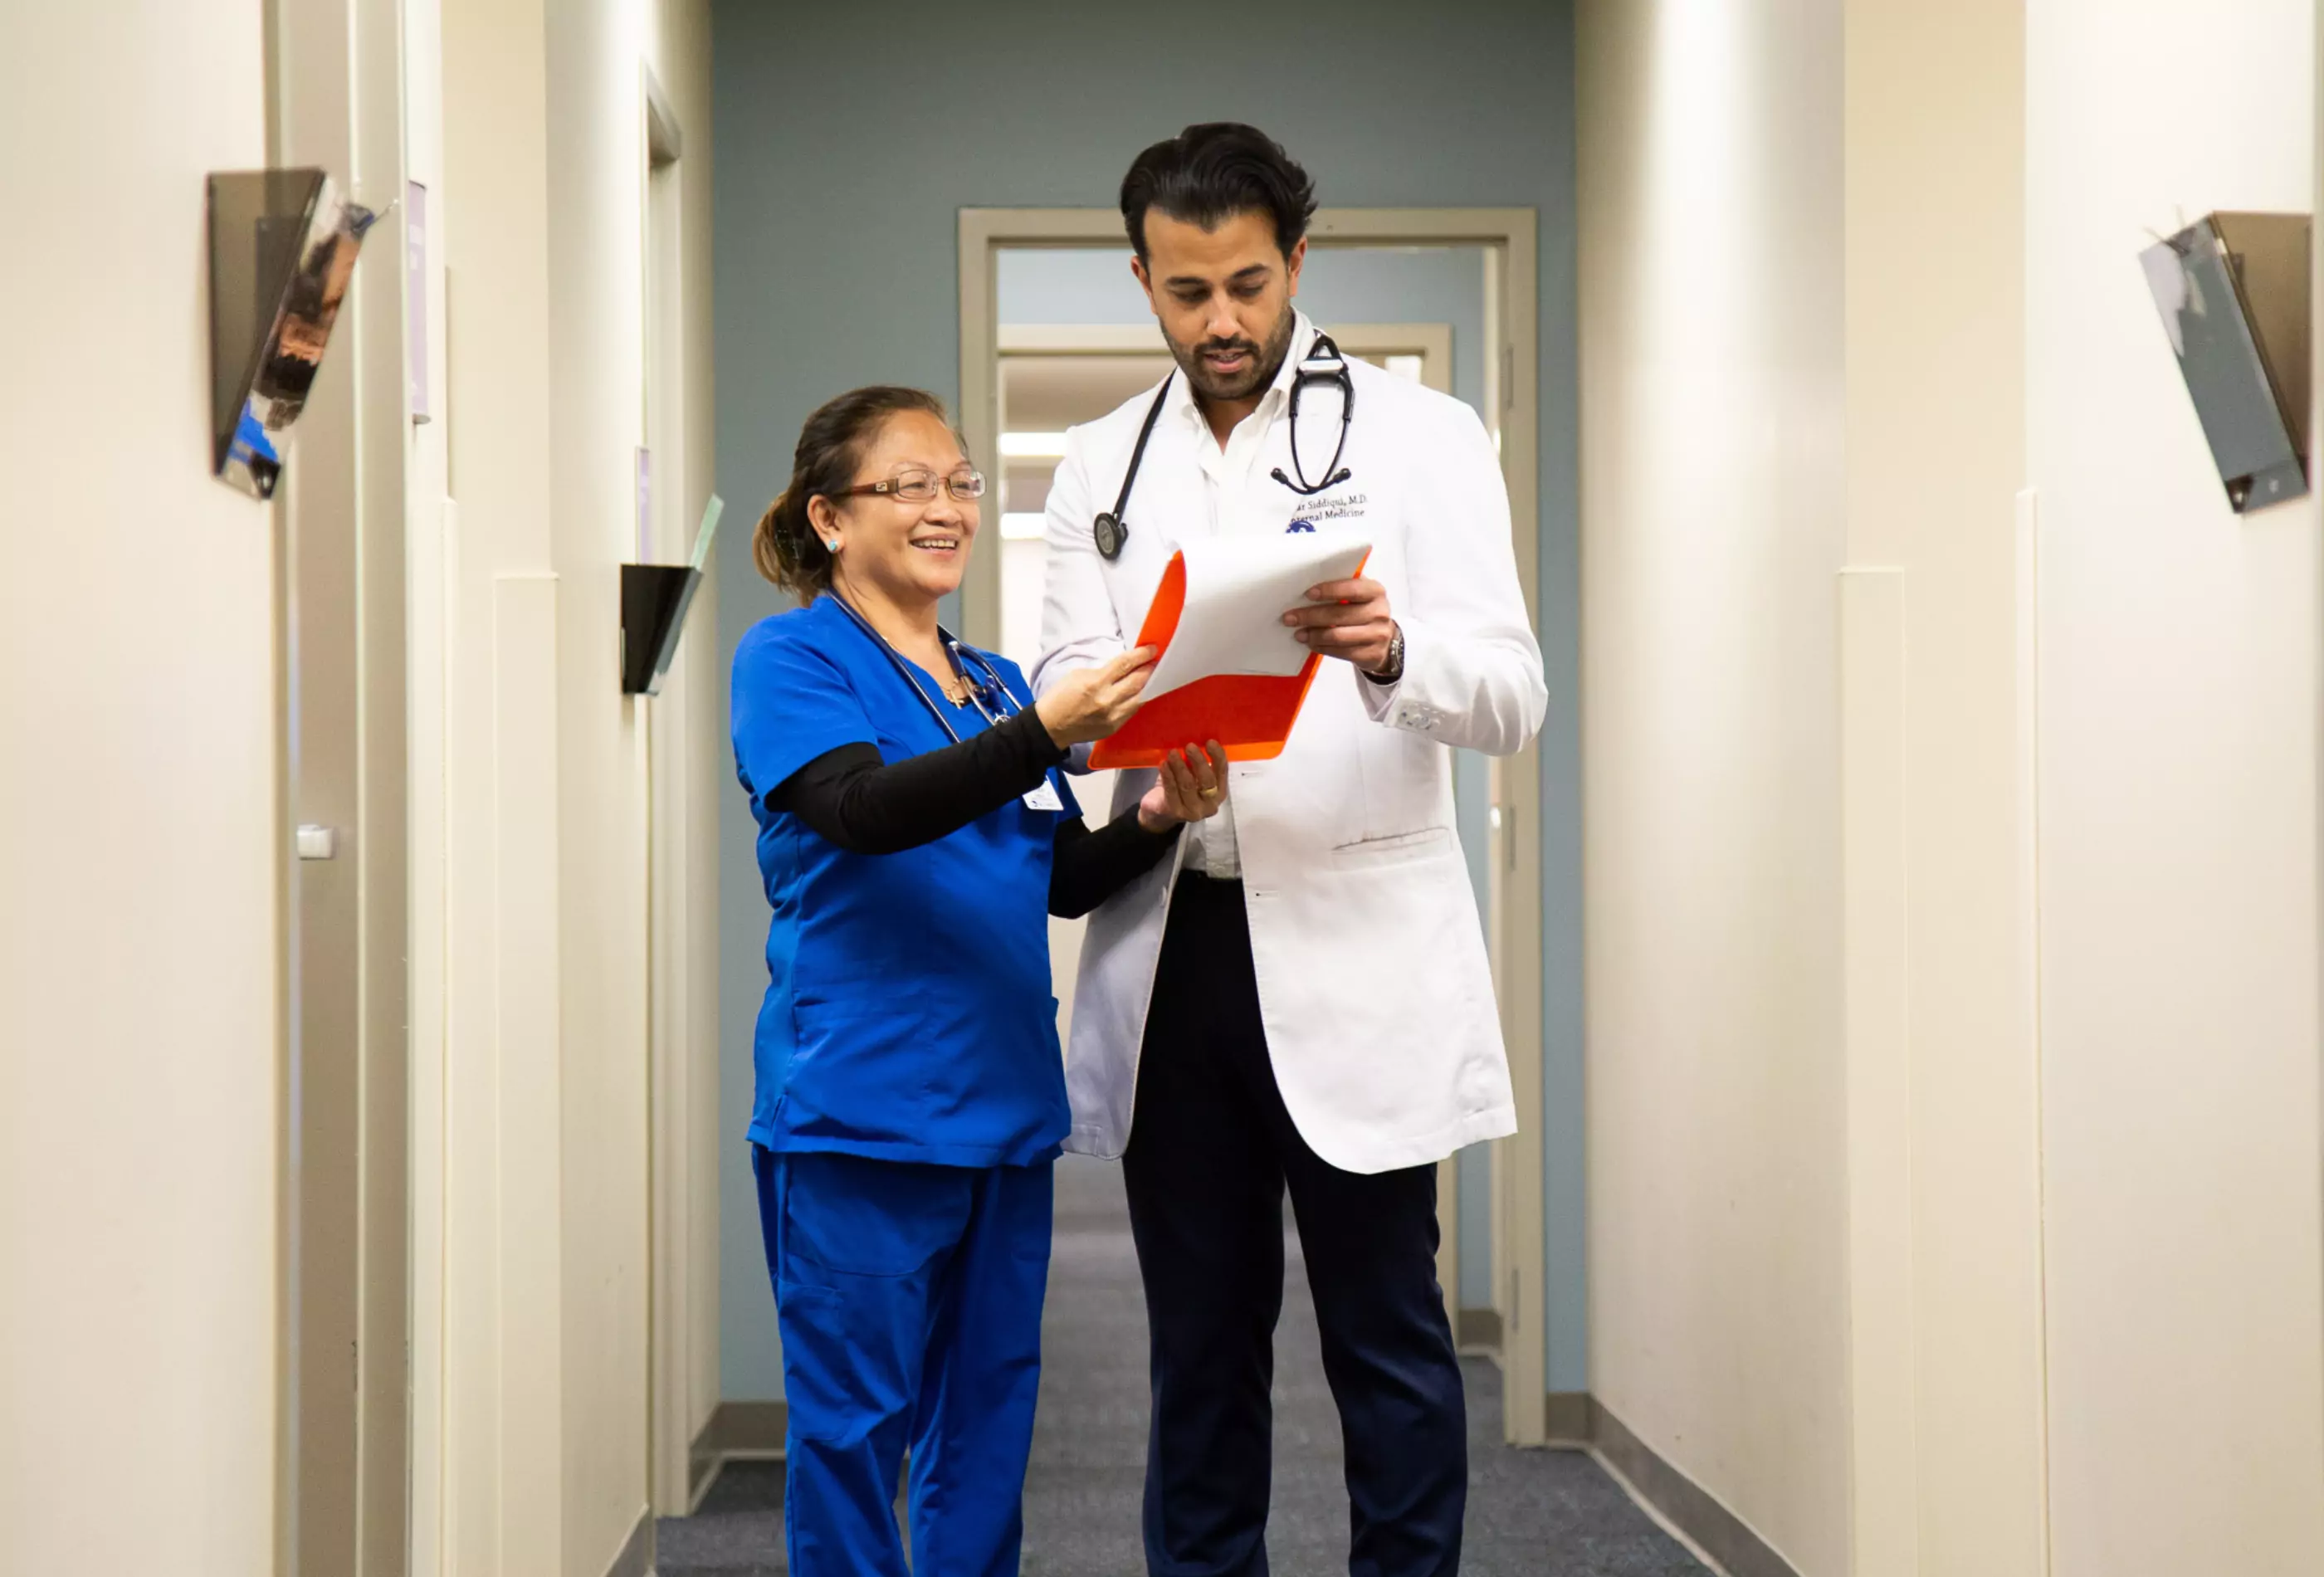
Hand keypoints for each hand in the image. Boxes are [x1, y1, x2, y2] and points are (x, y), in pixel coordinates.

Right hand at [1034, 647, 1155, 746]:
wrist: (1050, 727)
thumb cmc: (1061, 697)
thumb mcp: (1078, 675)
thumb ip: (1103, 671)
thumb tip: (1123, 668)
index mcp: (1095, 683)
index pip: (1124, 665)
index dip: (1141, 655)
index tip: (1152, 649)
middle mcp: (1107, 700)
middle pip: (1137, 681)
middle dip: (1149, 669)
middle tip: (1156, 661)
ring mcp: (1113, 716)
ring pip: (1140, 698)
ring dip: (1149, 686)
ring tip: (1154, 676)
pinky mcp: (1114, 727)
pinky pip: (1132, 711)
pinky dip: (1138, 699)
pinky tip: (1140, 692)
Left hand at [1138, 742, 1228, 830]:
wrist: (1161, 813)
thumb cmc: (1180, 788)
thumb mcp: (1192, 775)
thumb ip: (1196, 764)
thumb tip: (1194, 741)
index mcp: (1219, 791)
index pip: (1222, 772)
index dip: (1217, 756)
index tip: (1210, 742)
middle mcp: (1210, 803)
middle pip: (1207, 781)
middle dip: (1199, 761)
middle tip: (1189, 746)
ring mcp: (1193, 811)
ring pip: (1188, 786)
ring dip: (1180, 766)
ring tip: (1173, 752)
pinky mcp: (1175, 812)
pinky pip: (1171, 791)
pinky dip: (1168, 776)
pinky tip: (1163, 764)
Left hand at [1283, 578, 1396, 672]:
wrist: (1383, 638)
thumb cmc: (1363, 610)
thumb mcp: (1358, 594)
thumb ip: (1341, 587)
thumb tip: (1305, 585)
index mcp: (1375, 591)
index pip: (1351, 589)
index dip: (1329, 591)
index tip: (1307, 594)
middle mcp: (1379, 612)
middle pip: (1339, 614)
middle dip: (1310, 616)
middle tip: (1290, 618)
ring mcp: (1378, 635)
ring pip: (1338, 636)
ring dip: (1313, 635)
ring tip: (1298, 634)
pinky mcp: (1372, 654)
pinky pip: (1341, 652)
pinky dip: (1322, 647)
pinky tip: (1311, 643)